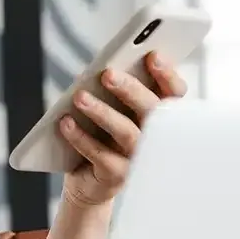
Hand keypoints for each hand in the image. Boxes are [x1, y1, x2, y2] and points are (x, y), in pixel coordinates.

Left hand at [60, 52, 186, 207]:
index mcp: (159, 117)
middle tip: (108, 74)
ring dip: (102, 112)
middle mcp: (155, 138)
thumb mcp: (113, 111)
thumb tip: (99, 72)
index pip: (174, 94)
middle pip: (152, 111)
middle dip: (130, 90)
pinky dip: (81, 137)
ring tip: (79, 97)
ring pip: (126, 132)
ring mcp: (138, 159)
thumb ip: (115, 92)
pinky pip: (100, 155)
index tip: (152, 56)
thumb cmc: (104, 139)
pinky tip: (65, 123)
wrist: (89, 182)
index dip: (167, 76)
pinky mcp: (117, 176)